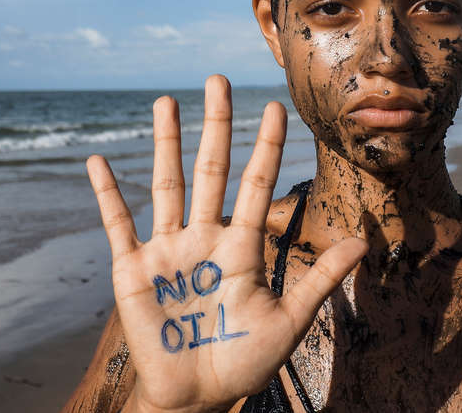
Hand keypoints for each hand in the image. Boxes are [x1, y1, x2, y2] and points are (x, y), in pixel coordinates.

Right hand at [86, 75, 366, 412]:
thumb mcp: (289, 321)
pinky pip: (117, 223)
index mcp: (240, 247)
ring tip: (166, 101)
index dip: (265, 147)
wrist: (195, 398)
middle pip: (211, 170)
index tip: (275, 107)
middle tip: (218, 80)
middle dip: (215, 125)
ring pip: (166, 184)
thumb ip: (320, 280)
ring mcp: (166, 250)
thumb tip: (364, 243)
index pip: (254, 185)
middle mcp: (204, 238)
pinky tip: (97, 160)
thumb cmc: (242, 362)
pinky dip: (106, 193)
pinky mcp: (132, 269)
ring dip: (165, 143)